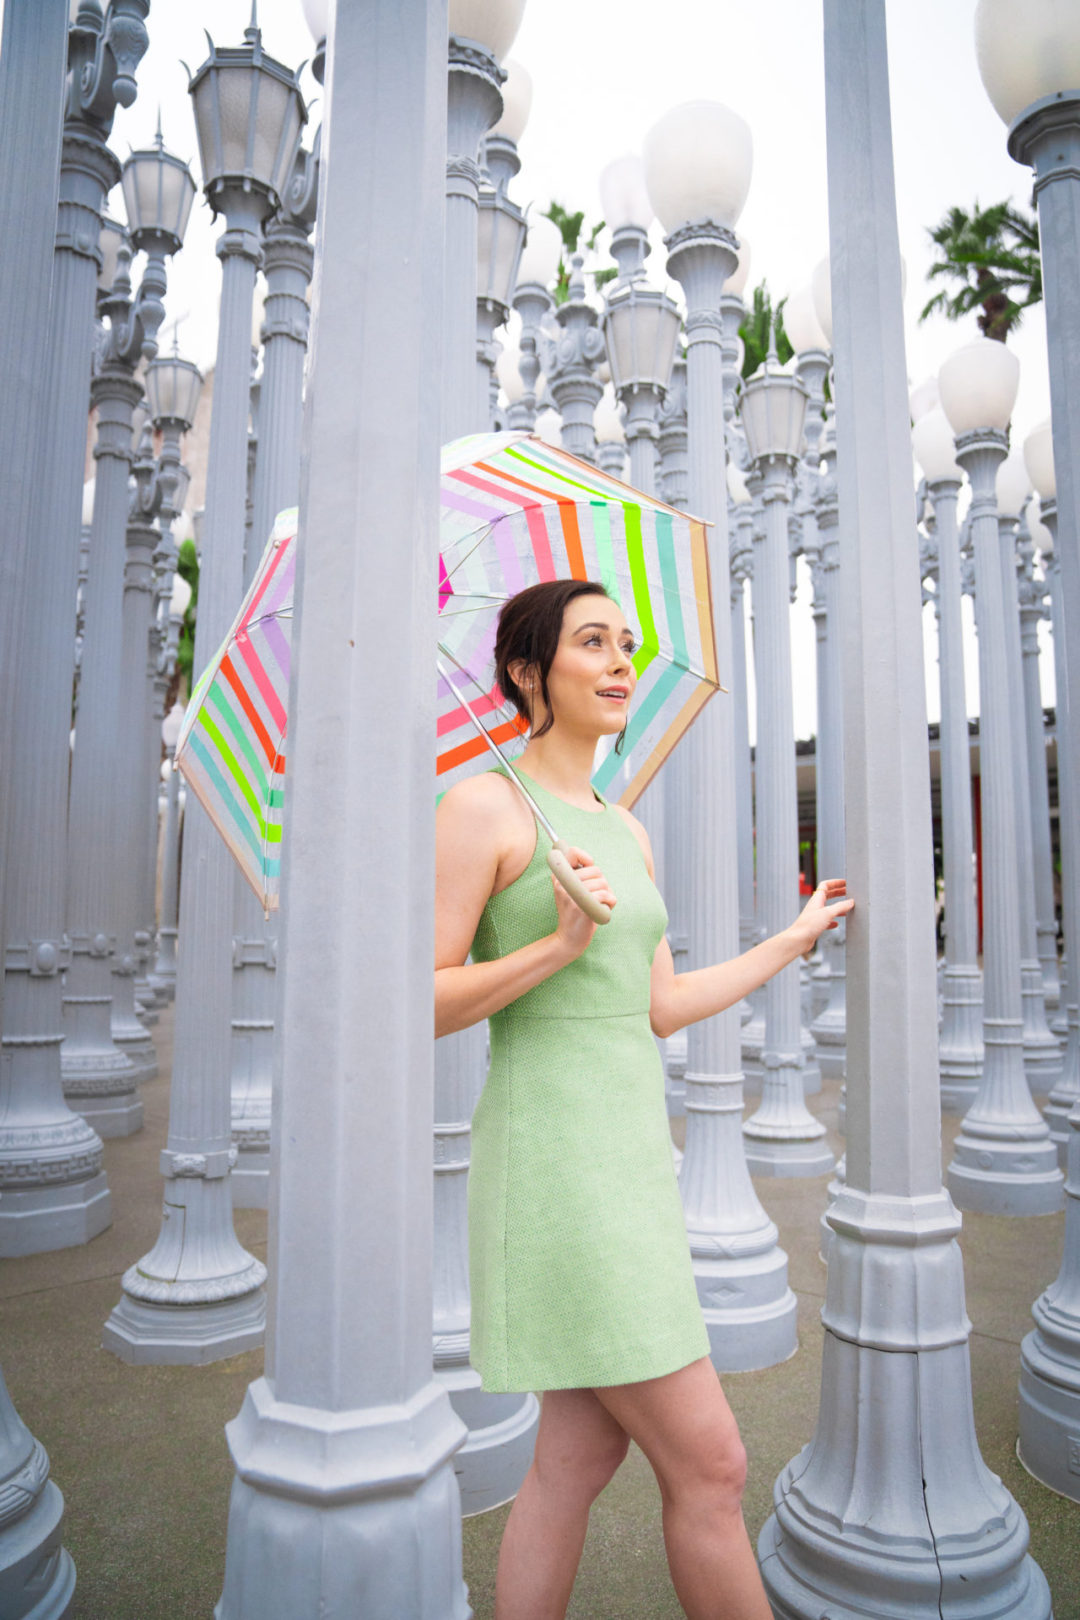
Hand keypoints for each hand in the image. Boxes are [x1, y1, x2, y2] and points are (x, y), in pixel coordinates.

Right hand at [551, 845, 616, 959]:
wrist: (569, 938)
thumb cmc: (576, 912)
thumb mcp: (571, 890)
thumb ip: (578, 875)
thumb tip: (589, 861)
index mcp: (558, 877)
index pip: (573, 852)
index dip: (586, 858)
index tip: (589, 868)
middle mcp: (561, 883)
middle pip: (596, 870)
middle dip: (603, 883)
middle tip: (596, 896)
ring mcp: (570, 895)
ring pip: (603, 883)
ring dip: (608, 895)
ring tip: (599, 904)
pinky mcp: (580, 907)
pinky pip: (604, 895)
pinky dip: (610, 902)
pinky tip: (602, 910)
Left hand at [789, 879, 853, 958]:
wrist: (798, 940)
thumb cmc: (809, 925)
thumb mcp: (828, 913)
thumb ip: (840, 907)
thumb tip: (851, 902)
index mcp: (817, 899)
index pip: (825, 885)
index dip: (835, 882)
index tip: (845, 883)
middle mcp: (815, 906)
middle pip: (827, 895)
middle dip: (838, 893)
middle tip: (848, 893)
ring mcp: (815, 916)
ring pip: (828, 908)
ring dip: (837, 907)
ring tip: (847, 908)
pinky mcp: (815, 926)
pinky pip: (826, 920)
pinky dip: (833, 920)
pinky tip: (837, 924)